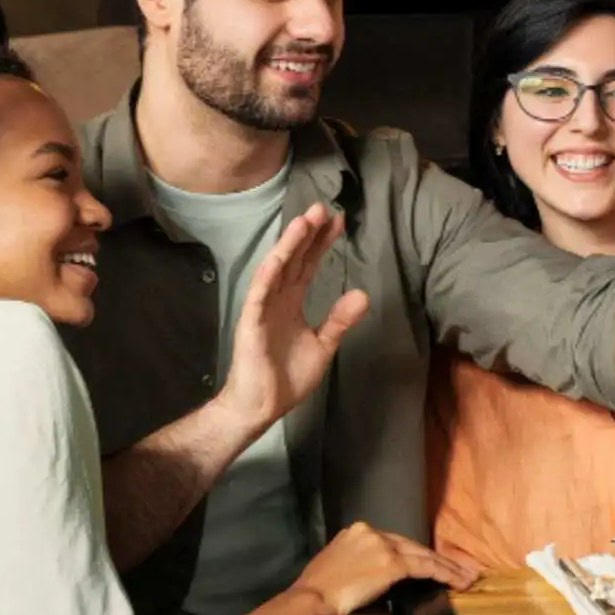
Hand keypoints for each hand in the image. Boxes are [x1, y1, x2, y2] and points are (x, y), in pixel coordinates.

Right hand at [218, 204, 369, 429]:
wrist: (261, 406)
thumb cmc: (287, 377)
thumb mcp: (323, 345)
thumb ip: (339, 320)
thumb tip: (362, 293)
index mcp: (292, 302)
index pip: (308, 265)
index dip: (321, 243)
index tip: (339, 221)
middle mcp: (277, 298)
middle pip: (294, 259)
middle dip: (308, 233)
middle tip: (323, 207)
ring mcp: (262, 308)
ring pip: (276, 268)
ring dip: (288, 245)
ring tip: (304, 221)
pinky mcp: (251, 322)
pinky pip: (259, 294)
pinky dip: (269, 274)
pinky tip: (279, 256)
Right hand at [291, 522, 479, 614]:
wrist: (312, 598)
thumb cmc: (318, 591)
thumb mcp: (336, 566)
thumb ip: (356, 563)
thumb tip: (368, 574)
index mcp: (357, 532)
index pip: (395, 543)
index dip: (416, 555)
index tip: (430, 565)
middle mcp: (372, 533)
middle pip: (412, 546)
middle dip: (437, 559)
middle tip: (460, 569)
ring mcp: (383, 547)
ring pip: (424, 556)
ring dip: (448, 568)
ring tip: (467, 577)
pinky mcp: (392, 564)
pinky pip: (426, 567)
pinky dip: (445, 574)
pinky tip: (458, 582)